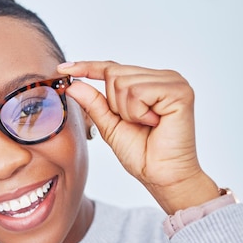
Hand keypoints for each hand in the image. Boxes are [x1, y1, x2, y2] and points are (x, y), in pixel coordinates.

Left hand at [58, 61, 219, 213]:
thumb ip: (94, 103)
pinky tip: (154, 122)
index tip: (62, 68)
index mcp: (148, 82)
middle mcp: (162, 76)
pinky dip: (137, 112)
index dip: (87, 67)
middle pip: (114, 73)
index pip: (112, 67)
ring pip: (123, 82)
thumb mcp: (109, 125)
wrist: (161, 175)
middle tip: (135, 123)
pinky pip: (138, 92)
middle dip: (114, 104)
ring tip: (146, 124)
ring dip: (126, 111)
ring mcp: (173, 81)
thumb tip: (74, 84)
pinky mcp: (180, 91)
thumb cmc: (141, 153)